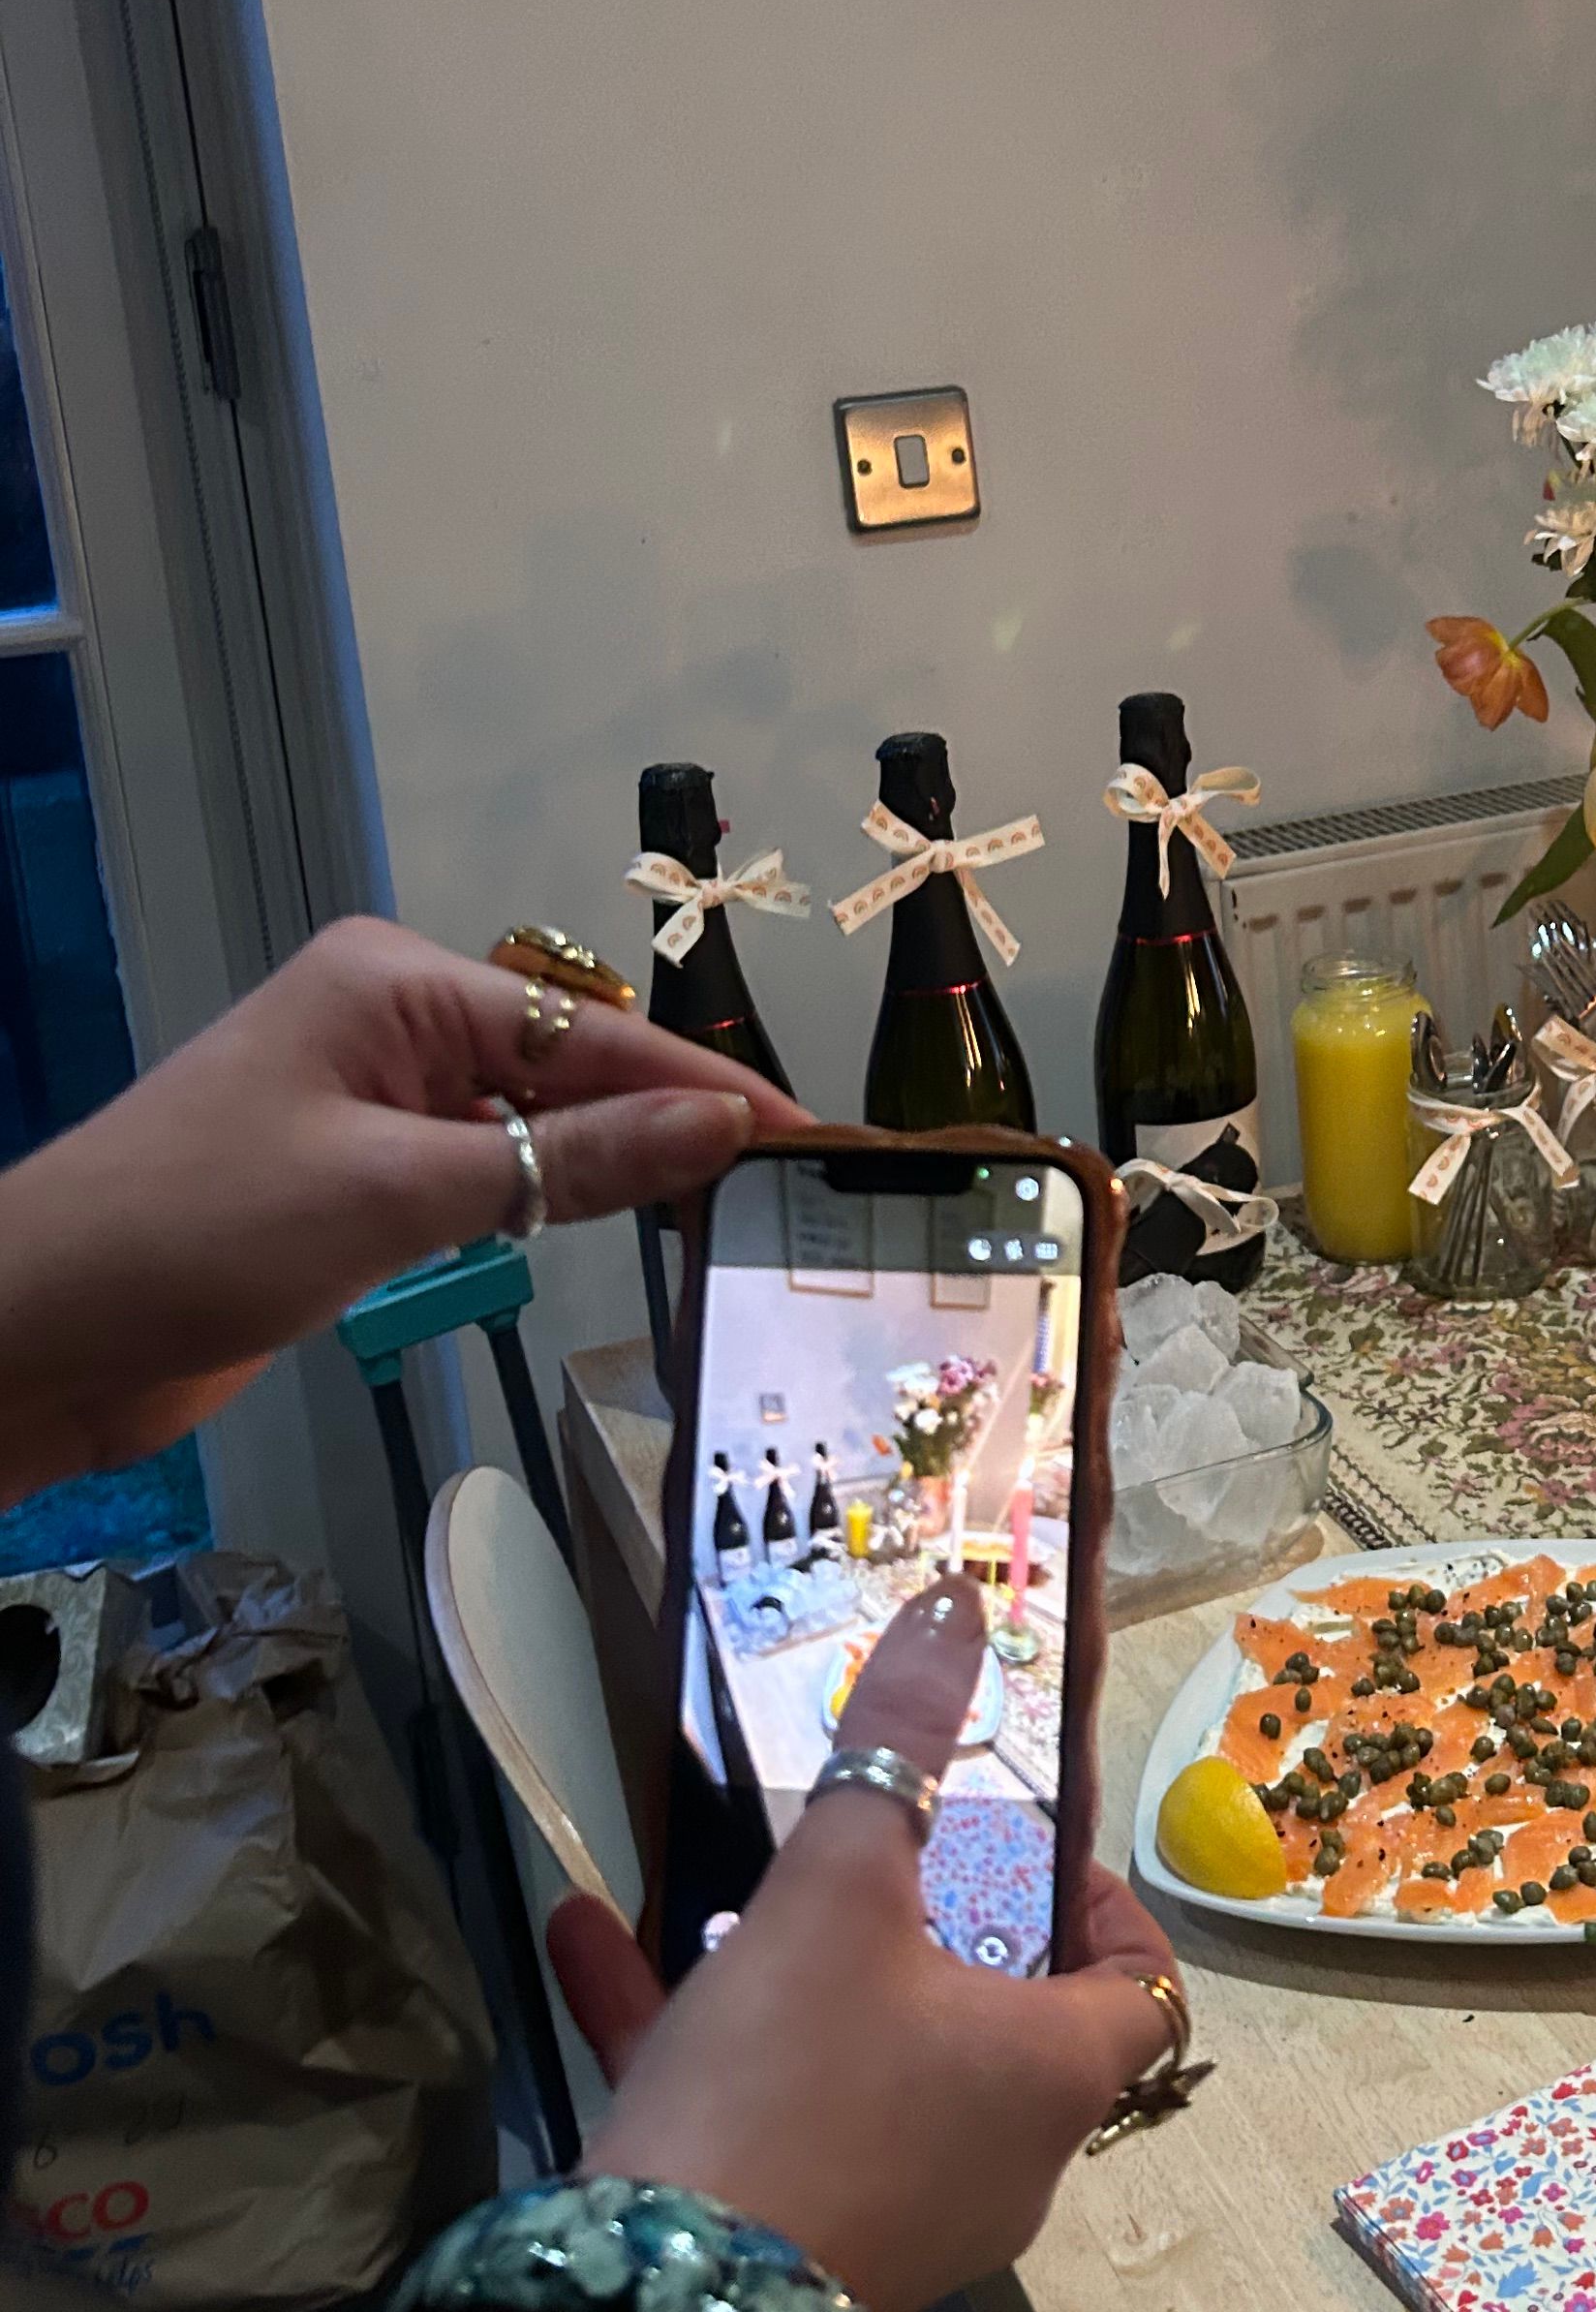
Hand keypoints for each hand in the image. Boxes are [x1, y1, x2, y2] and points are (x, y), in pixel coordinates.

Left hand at [0, 915, 806, 1502]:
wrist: (39, 1328)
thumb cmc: (201, 1232)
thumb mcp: (397, 1194)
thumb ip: (566, 1162)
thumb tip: (721, 1127)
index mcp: (395, 983)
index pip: (587, 1031)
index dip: (699, 1085)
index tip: (805, 1130)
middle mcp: (390, 1024)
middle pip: (569, 1069)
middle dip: (669, 1121)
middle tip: (788, 1184)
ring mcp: (369, 1103)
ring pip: (531, 1127)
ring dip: (611, 1167)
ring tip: (732, 1209)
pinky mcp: (352, 1179)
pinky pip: (483, 1176)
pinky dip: (546, 1204)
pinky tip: (615, 1229)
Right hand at [551, 1585, 1179, 2311]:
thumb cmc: (789, 2083)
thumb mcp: (837, 1885)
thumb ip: (894, 1743)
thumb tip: (956, 1602)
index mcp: (1052, 2074)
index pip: (1144, 1985)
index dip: (1105, 1904)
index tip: (1032, 1846)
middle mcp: (1007, 2159)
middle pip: (1001, 2018)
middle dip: (931, 1926)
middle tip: (871, 1849)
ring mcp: (907, 2217)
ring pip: (868, 2062)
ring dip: (796, 1971)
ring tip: (715, 1891)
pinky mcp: (801, 2253)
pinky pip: (773, 2121)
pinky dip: (709, 2038)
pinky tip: (590, 1944)